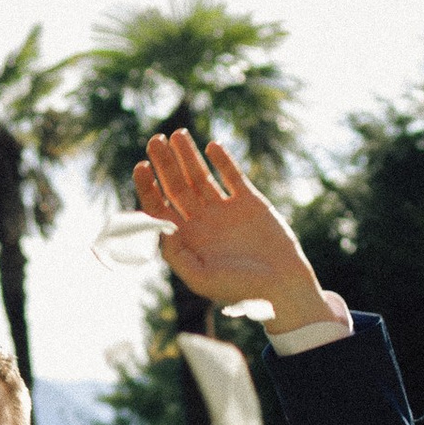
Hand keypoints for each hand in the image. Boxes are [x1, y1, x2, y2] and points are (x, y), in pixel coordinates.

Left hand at [129, 129, 334, 335]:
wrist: (282, 286)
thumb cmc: (240, 289)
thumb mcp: (201, 278)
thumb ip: (177, 255)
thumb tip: (161, 228)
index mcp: (186, 239)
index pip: (159, 207)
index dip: (148, 187)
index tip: (141, 167)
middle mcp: (202, 221)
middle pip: (176, 186)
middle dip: (164, 163)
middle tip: (154, 141)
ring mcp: (225, 210)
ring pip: (201, 176)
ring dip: (188, 156)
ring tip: (177, 135)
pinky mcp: (250, 202)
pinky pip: (233, 176)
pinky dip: (223, 161)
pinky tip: (212, 147)